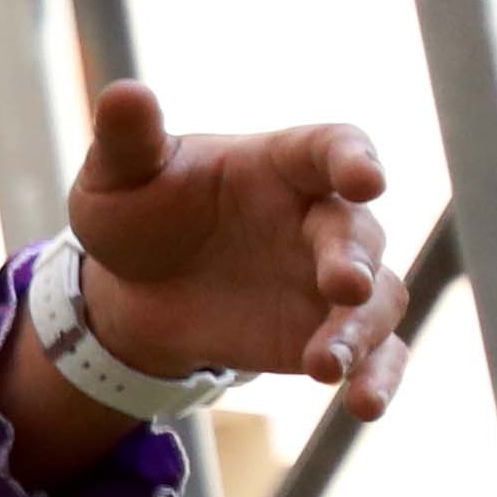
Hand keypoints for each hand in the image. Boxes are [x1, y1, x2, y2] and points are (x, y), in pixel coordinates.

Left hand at [62, 82, 409, 411]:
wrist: (134, 286)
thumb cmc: (140, 212)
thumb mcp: (119, 176)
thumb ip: (129, 139)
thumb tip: (123, 91)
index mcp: (284, 163)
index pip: (333, 148)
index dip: (354, 159)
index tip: (366, 178)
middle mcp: (320, 217)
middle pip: (357, 233)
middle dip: (353, 259)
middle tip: (342, 287)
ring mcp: (330, 279)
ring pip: (375, 300)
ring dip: (359, 331)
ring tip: (326, 365)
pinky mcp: (324, 331)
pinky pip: (373, 353)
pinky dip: (378, 376)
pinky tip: (364, 405)